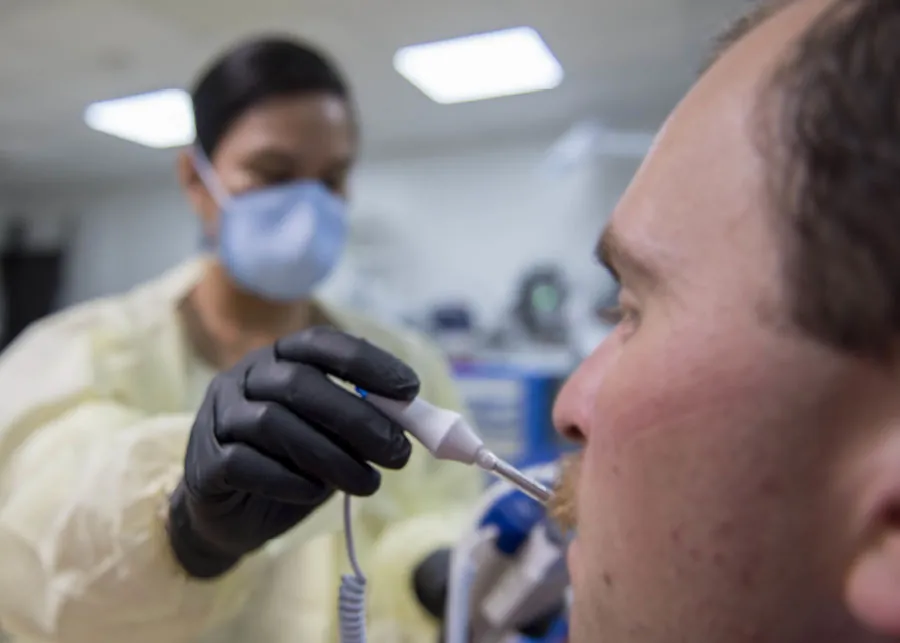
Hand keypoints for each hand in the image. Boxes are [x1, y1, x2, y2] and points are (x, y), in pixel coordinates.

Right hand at [167, 327, 417, 577]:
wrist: (230, 516)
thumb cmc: (289, 465)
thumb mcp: (331, 439)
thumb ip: (360, 423)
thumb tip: (410, 421)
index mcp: (278, 359)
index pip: (321, 344)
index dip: (367, 362)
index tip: (411, 390)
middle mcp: (243, 377)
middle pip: (300, 383)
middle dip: (358, 417)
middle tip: (399, 452)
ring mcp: (218, 417)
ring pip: (274, 423)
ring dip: (331, 456)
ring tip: (369, 483)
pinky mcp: (205, 462)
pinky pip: (245, 462)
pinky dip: (288, 479)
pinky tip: (315, 493)